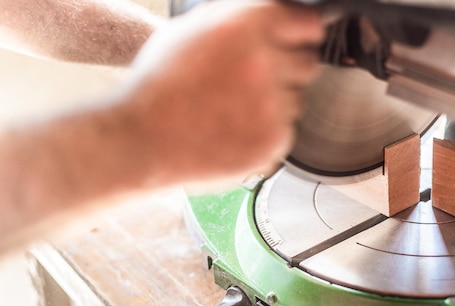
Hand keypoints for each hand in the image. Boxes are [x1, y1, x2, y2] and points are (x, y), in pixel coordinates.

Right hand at [118, 0, 323, 185]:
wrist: (143, 139)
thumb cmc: (160, 85)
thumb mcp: (190, 29)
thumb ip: (237, 16)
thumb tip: (275, 13)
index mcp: (245, 26)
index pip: (309, 23)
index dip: (302, 32)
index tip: (298, 40)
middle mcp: (264, 63)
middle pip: (309, 62)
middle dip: (289, 68)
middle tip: (256, 80)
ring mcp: (272, 106)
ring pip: (297, 99)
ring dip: (276, 102)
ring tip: (234, 109)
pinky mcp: (273, 140)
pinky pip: (286, 130)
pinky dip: (267, 131)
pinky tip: (234, 129)